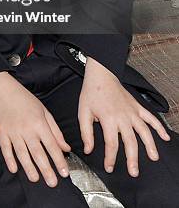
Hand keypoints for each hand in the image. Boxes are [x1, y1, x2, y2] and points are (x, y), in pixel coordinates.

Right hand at [0, 72, 70, 185]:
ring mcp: (13, 132)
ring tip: (35, 179)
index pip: (52, 145)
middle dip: (46, 169)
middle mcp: (27, 129)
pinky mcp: (1, 133)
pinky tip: (14, 169)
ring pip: (22, 153)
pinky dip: (9, 159)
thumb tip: (65, 148)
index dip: (59, 160)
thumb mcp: (45, 112)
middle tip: (52, 182)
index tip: (64, 172)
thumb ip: (55, 131)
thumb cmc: (25, 100)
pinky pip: (6, 149)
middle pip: (38, 153)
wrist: (4, 91)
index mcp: (39, 123)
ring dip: (29, 168)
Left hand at [78, 57, 170, 176]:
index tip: (109, 168)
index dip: (110, 158)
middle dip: (132, 158)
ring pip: (144, 131)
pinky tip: (165, 137)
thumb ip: (86, 132)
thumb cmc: (91, 93)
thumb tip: (88, 150)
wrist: (101, 75)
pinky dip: (159, 127)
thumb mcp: (82, 112)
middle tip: (134, 172)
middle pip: (130, 141)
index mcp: (108, 119)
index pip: (111, 143)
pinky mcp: (138, 107)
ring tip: (154, 157)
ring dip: (150, 145)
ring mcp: (132, 112)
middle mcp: (123, 117)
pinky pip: (151, 118)